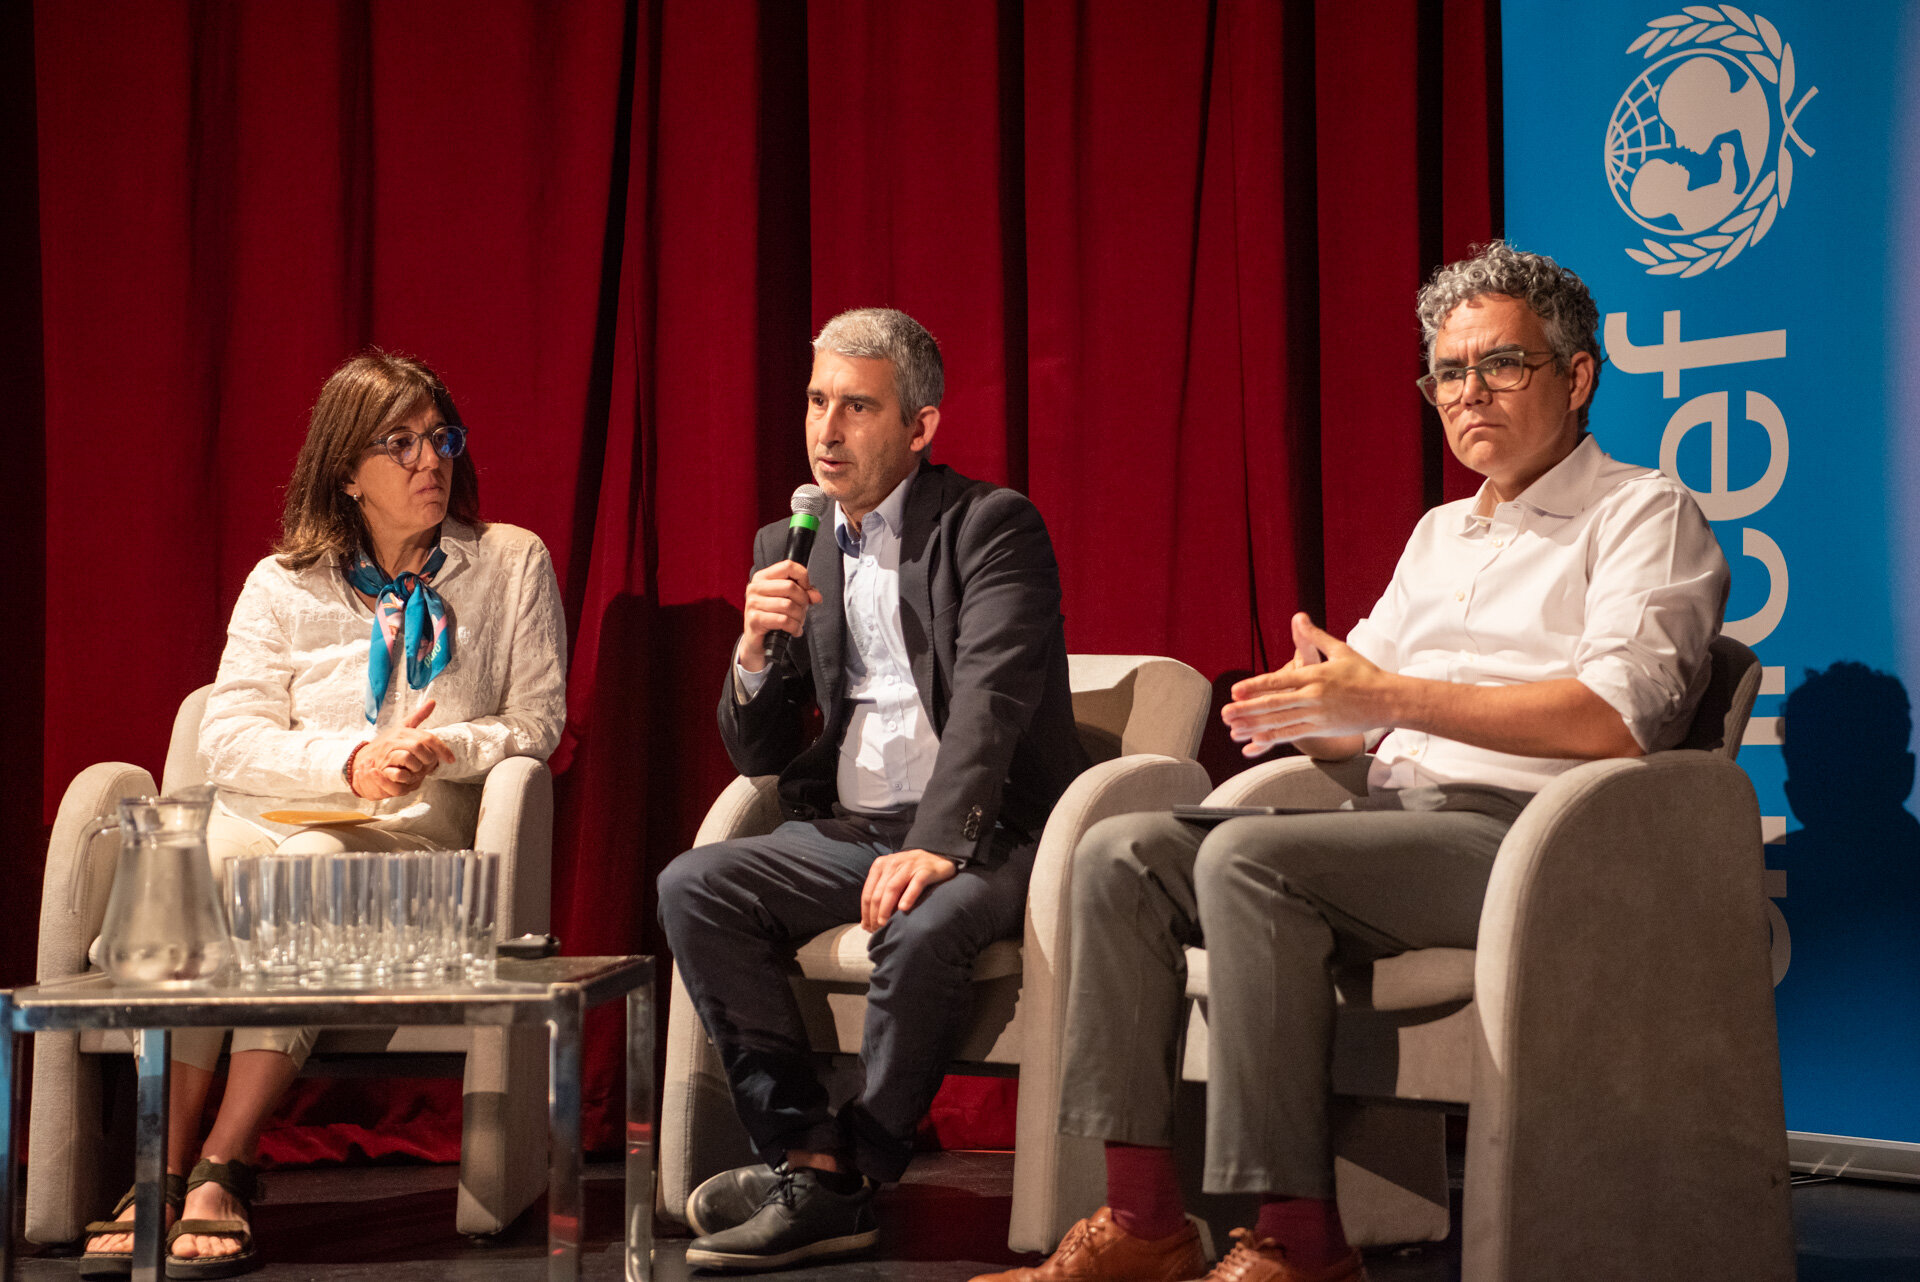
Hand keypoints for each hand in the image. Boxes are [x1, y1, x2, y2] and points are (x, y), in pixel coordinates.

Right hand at [353, 700, 454, 797]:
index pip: (427, 737)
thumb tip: (433, 701)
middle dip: (429, 758)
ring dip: (418, 768)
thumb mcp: (403, 728)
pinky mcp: (382, 768)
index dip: (442, 749)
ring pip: (409, 759)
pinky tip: (410, 777)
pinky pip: (398, 773)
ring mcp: (387, 754)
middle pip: (419, 746)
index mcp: (403, 731)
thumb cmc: (388, 743)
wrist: (363, 758)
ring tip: (418, 770)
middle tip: (430, 765)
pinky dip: (407, 777)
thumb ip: (419, 716)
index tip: (451, 759)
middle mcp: (395, 741)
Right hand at [740, 560, 821, 671]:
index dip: (803, 577)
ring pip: (788, 605)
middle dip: (803, 601)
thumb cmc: (773, 616)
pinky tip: (794, 630)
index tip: (807, 590)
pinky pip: (783, 620)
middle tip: (803, 611)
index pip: (788, 566)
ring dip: (799, 617)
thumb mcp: (788, 600)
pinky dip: (794, 627)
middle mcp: (755, 588)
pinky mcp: (755, 619)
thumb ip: (804, 593)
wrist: (757, 640)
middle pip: (790, 586)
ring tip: (798, 622)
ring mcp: (753, 603)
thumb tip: (816, 596)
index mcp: (763, 577)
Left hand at [860, 849, 957, 930]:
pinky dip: (908, 896)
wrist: (938, 857)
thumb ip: (879, 895)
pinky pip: (915, 884)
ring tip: (884, 924)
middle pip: (878, 893)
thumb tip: (865, 923)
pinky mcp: (925, 870)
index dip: (866, 913)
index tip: (868, 928)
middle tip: (876, 930)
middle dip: (874, 914)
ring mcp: (909, 866)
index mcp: (880, 865)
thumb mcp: (892, 878)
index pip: (868, 893)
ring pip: (892, 888)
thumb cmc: (911, 873)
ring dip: (886, 908)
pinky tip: (903, 909)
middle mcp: (892, 863)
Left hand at [1222, 614, 1391, 755]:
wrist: (1389, 700)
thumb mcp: (1340, 650)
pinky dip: (1272, 739)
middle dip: (1248, 709)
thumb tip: (1298, 616)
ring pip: (1281, 722)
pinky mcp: (1322, 729)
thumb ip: (1314, 636)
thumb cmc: (1364, 673)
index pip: (1280, 681)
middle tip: (1225, 713)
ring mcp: (1318, 715)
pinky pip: (1293, 735)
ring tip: (1233, 730)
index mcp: (1316, 675)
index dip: (1256, 686)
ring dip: (1255, 726)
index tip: (1236, 690)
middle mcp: (1314, 696)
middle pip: (1276, 704)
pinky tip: (1254, 742)